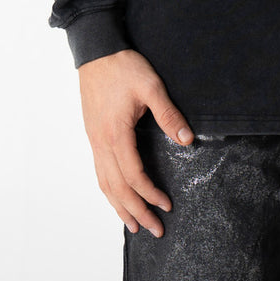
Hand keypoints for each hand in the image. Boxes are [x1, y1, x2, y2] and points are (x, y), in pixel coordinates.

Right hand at [78, 47, 194, 235]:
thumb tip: (187, 139)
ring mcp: (94, 141)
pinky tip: (116, 197)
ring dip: (119, 207)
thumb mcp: (151, 86)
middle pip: (118, 188)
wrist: (96, 51)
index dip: (151, 194)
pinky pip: (99, 172)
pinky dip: (108, 191)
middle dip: (137, 211)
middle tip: (155, 229)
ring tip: (133, 226)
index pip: (134, 176)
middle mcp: (101, 143)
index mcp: (116, 134)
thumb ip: (168, 114)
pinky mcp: (92, 136)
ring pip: (104, 184)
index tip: (167, 205)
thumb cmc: (123, 67)